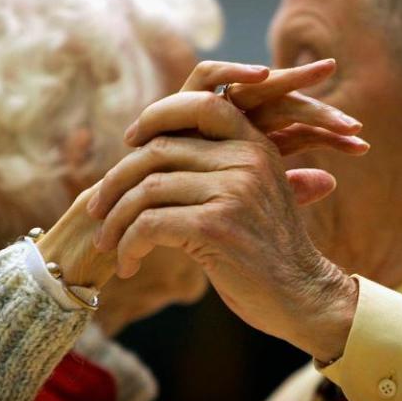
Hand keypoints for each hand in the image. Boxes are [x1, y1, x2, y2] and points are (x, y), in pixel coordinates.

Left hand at [35, 60, 366, 288]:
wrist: (304, 297)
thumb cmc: (267, 252)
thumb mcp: (252, 194)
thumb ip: (217, 166)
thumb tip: (152, 148)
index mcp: (256, 144)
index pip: (200, 103)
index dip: (157, 116)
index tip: (129, 143)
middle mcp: (246, 159)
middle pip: (158, 151)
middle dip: (116, 181)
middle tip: (96, 209)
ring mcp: (232, 191)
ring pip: (147, 190)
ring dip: (116, 220)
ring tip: (107, 245)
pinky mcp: (215, 226)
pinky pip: (150, 225)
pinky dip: (128, 245)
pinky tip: (128, 263)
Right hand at [129, 58, 368, 204]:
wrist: (128, 214)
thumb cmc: (186, 210)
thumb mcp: (240, 199)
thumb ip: (283, 187)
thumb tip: (331, 182)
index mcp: (252, 140)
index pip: (298, 127)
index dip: (329, 134)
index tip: (364, 145)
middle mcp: (234, 119)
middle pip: (283, 100)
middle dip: (316, 103)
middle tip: (351, 116)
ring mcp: (209, 104)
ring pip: (254, 82)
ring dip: (285, 78)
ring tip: (321, 77)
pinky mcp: (181, 95)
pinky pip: (208, 74)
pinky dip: (233, 68)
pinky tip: (262, 72)